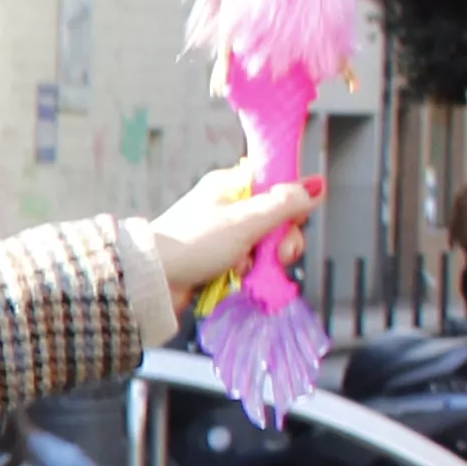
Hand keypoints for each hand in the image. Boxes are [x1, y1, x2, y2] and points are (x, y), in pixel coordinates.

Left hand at [150, 159, 319, 296]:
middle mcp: (227, 206)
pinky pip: (247, 263)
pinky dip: (246, 272)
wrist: (151, 281)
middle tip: (274, 256)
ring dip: (261, 260)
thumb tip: (316, 185)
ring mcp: (222, 233)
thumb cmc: (193, 243)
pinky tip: (234, 278)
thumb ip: (284, 204)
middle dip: (280, 241)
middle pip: (276, 218)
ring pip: (264, 244)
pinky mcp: (216, 258)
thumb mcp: (245, 220)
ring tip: (243, 269)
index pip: (278, 185)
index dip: (291, 205)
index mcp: (230, 185)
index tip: (292, 221)